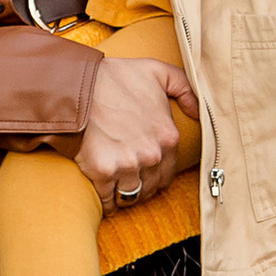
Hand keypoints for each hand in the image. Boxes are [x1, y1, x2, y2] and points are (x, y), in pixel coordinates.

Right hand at [75, 53, 199, 207]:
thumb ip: (185, 86)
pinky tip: (103, 199)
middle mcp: (152, 155)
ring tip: (117, 192)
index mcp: (168, 137)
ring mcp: (128, 165)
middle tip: (131, 183)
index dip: (157, 174)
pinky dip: (106, 203)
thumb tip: (198, 110)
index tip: (146, 173)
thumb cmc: (114, 77)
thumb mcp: (157, 71)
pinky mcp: (103, 172)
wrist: (77, 85)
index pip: (169, 172)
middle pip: (151, 187)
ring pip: (131, 196)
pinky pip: (108, 200)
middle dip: (142, 187)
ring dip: (125, 196)